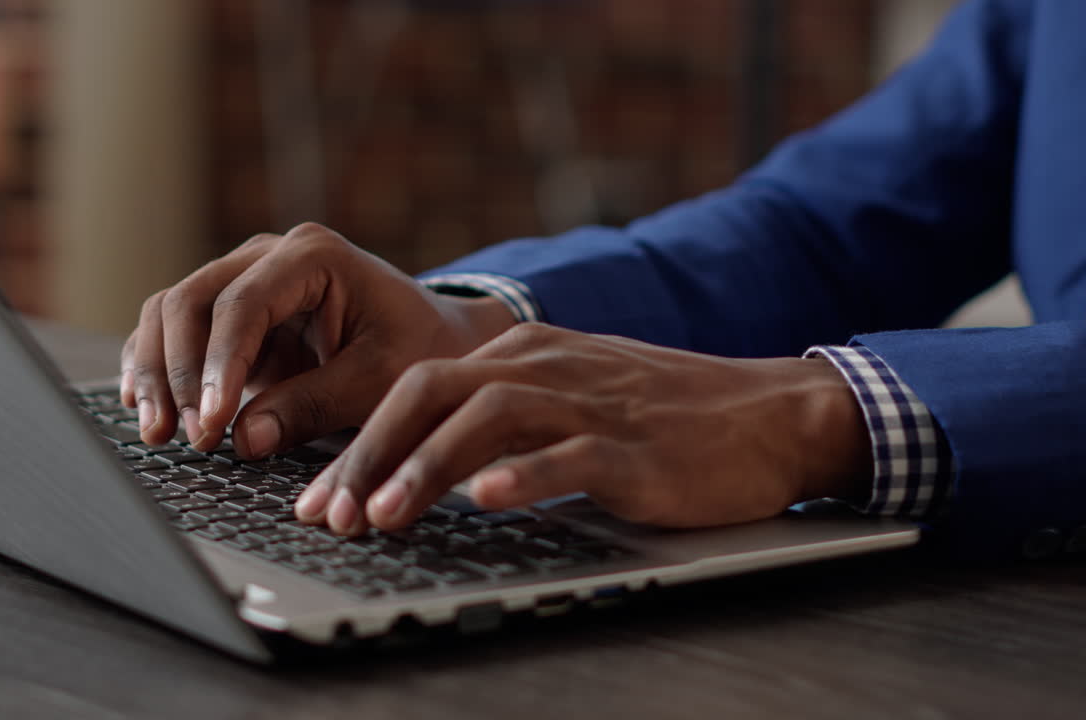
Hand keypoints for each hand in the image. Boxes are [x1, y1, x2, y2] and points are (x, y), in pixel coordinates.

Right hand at [119, 223, 515, 456]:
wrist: (432, 339)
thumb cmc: (415, 351)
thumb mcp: (378, 381)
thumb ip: (313, 405)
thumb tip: (243, 438)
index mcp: (313, 255)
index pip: (243, 305)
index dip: (218, 366)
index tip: (212, 423)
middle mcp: (269, 255)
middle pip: (191, 301)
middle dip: (177, 372)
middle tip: (183, 436)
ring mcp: (244, 278)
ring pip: (171, 312)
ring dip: (155, 372)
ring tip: (158, 433)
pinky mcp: (231, 312)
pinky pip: (175, 330)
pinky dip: (156, 368)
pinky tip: (146, 411)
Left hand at [295, 323, 873, 534]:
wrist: (766, 413)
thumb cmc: (662, 417)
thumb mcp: (570, 398)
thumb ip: (503, 420)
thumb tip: (427, 466)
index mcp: (524, 353)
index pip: (418, 387)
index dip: (359, 441)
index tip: (319, 497)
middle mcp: (547, 367)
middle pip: (433, 393)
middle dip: (370, 454)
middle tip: (328, 514)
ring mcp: (592, 403)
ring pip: (489, 419)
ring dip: (426, 467)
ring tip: (382, 516)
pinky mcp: (636, 447)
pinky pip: (572, 455)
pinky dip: (525, 475)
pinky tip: (489, 501)